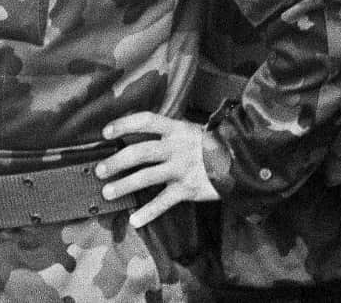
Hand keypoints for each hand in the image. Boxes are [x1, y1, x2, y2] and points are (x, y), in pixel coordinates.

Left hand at [97, 112, 220, 228]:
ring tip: (107, 192)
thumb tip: (132, 135)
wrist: (240, 162)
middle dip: (116, 161)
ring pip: (147, 177)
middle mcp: (176, 148)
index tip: (105, 132)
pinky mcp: (188, 189)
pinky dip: (148, 212)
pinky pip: (164, 202)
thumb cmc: (207, 145)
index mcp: (175, 129)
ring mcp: (182, 169)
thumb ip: (164, 133)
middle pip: (140, 152)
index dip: (124, 124)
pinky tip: (134, 219)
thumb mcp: (187, 130)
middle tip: (99, 170)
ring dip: (124, 185)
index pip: (145, 121)